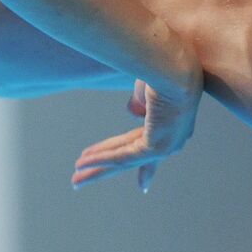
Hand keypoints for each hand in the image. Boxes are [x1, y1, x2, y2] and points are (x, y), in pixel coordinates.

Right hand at [71, 76, 201, 191]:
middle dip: (106, 170)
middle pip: (131, 159)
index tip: (143, 186)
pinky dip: (101, 158)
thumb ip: (141, 102)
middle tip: (86, 182)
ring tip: (75, 179)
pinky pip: (122, 156)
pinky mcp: (156, 146)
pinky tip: (82, 162)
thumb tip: (133, 112)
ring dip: (97, 167)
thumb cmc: (167, 65)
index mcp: (174, 124)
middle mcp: (172, 139)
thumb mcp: (149, 86)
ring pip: (123, 160)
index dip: (147, 170)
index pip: (155, 151)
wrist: (175, 65)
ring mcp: (166, 145)